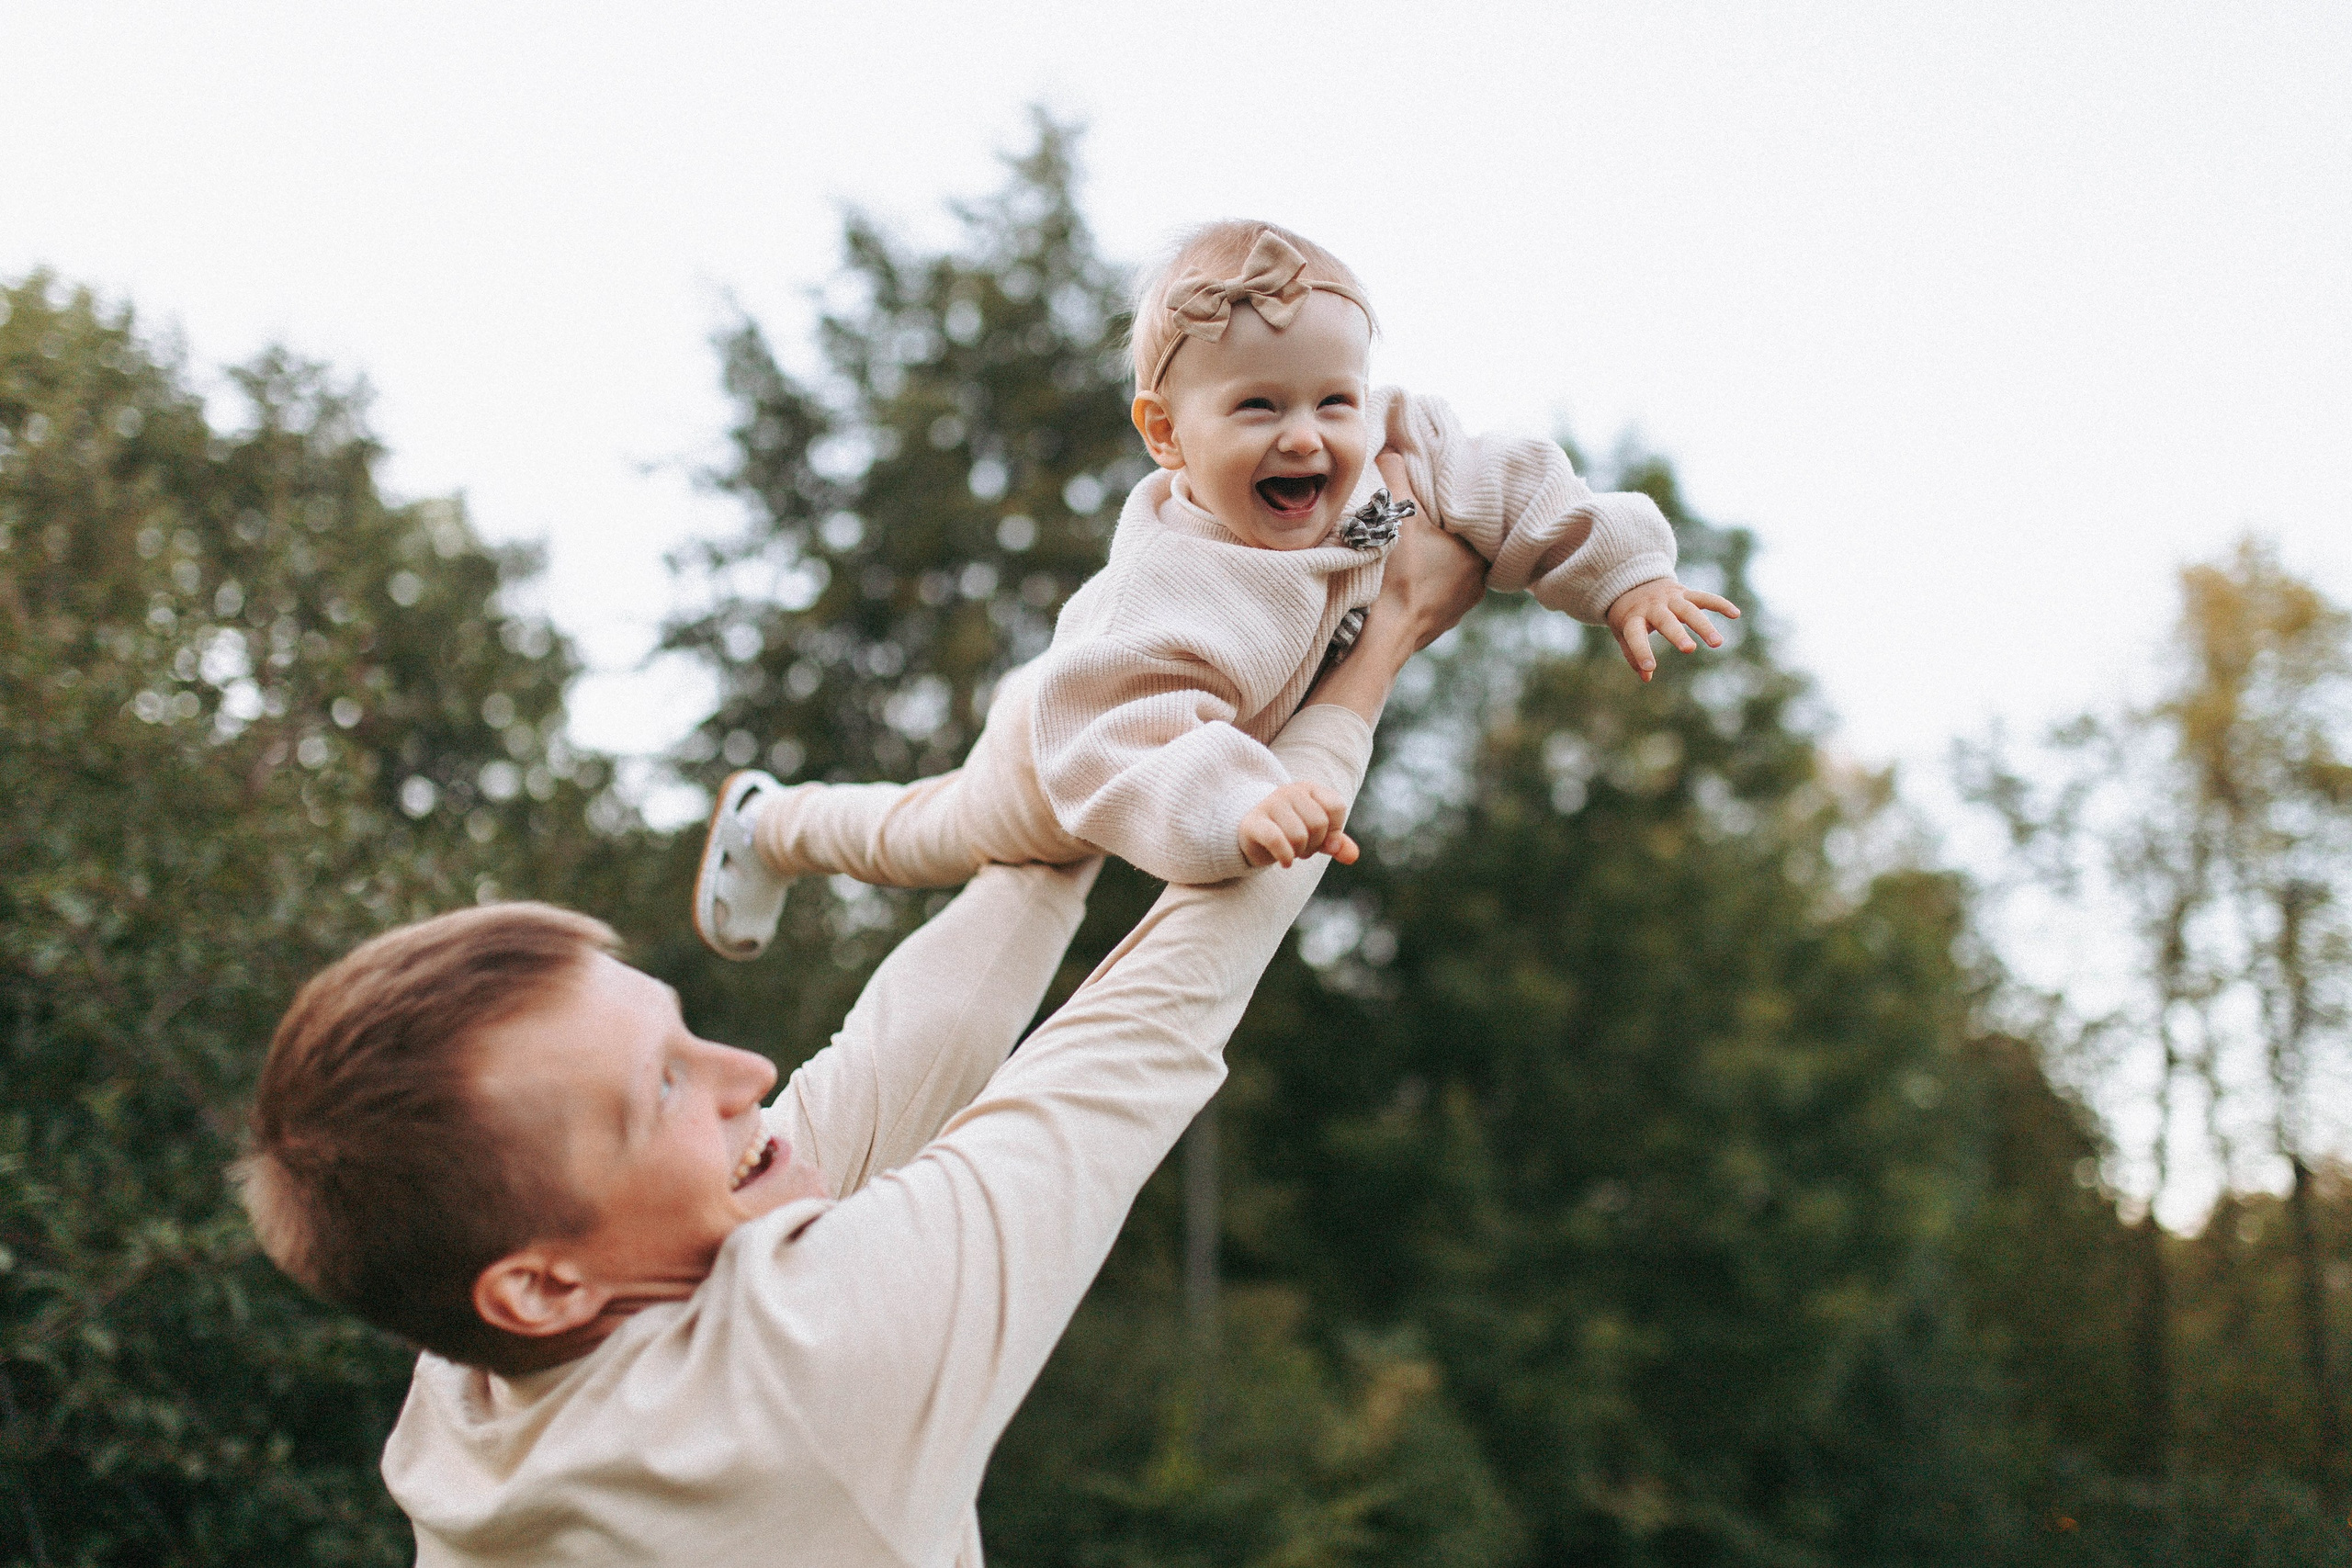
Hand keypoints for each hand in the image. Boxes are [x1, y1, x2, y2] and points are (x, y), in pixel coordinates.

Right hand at [1238, 781, 1358, 868]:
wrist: (1252, 834)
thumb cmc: (1290, 831)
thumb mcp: (1317, 835)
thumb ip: (1337, 843)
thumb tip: (1352, 856)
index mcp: (1309, 789)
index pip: (1336, 807)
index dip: (1335, 830)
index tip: (1324, 839)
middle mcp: (1290, 791)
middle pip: (1318, 824)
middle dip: (1315, 844)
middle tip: (1304, 848)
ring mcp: (1270, 804)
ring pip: (1299, 835)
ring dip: (1299, 852)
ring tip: (1292, 851)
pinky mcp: (1253, 823)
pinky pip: (1277, 841)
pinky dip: (1285, 857)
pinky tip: (1284, 862)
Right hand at [1371, 452, 1487, 651]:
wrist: (1381, 637)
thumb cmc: (1397, 576)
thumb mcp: (1396, 515)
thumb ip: (1395, 474)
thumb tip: (1392, 447)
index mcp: (1480, 555)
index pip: (1472, 518)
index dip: (1452, 503)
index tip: (1433, 494)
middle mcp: (1478, 583)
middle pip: (1459, 543)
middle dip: (1441, 530)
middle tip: (1417, 515)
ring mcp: (1460, 607)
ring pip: (1448, 569)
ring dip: (1431, 558)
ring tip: (1409, 544)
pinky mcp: (1440, 623)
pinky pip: (1435, 592)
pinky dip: (1422, 582)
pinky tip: (1404, 574)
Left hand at [1604, 577, 1740, 680]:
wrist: (1632, 579)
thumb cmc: (1629, 614)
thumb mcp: (1622, 632)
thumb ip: (1633, 653)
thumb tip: (1647, 677)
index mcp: (1633, 617)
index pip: (1636, 635)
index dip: (1641, 651)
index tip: (1650, 668)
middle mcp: (1652, 606)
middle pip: (1666, 620)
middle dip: (1678, 634)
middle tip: (1689, 649)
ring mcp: (1670, 598)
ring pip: (1689, 610)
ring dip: (1704, 625)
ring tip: (1718, 643)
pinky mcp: (1684, 593)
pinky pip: (1704, 597)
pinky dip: (1720, 604)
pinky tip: (1735, 614)